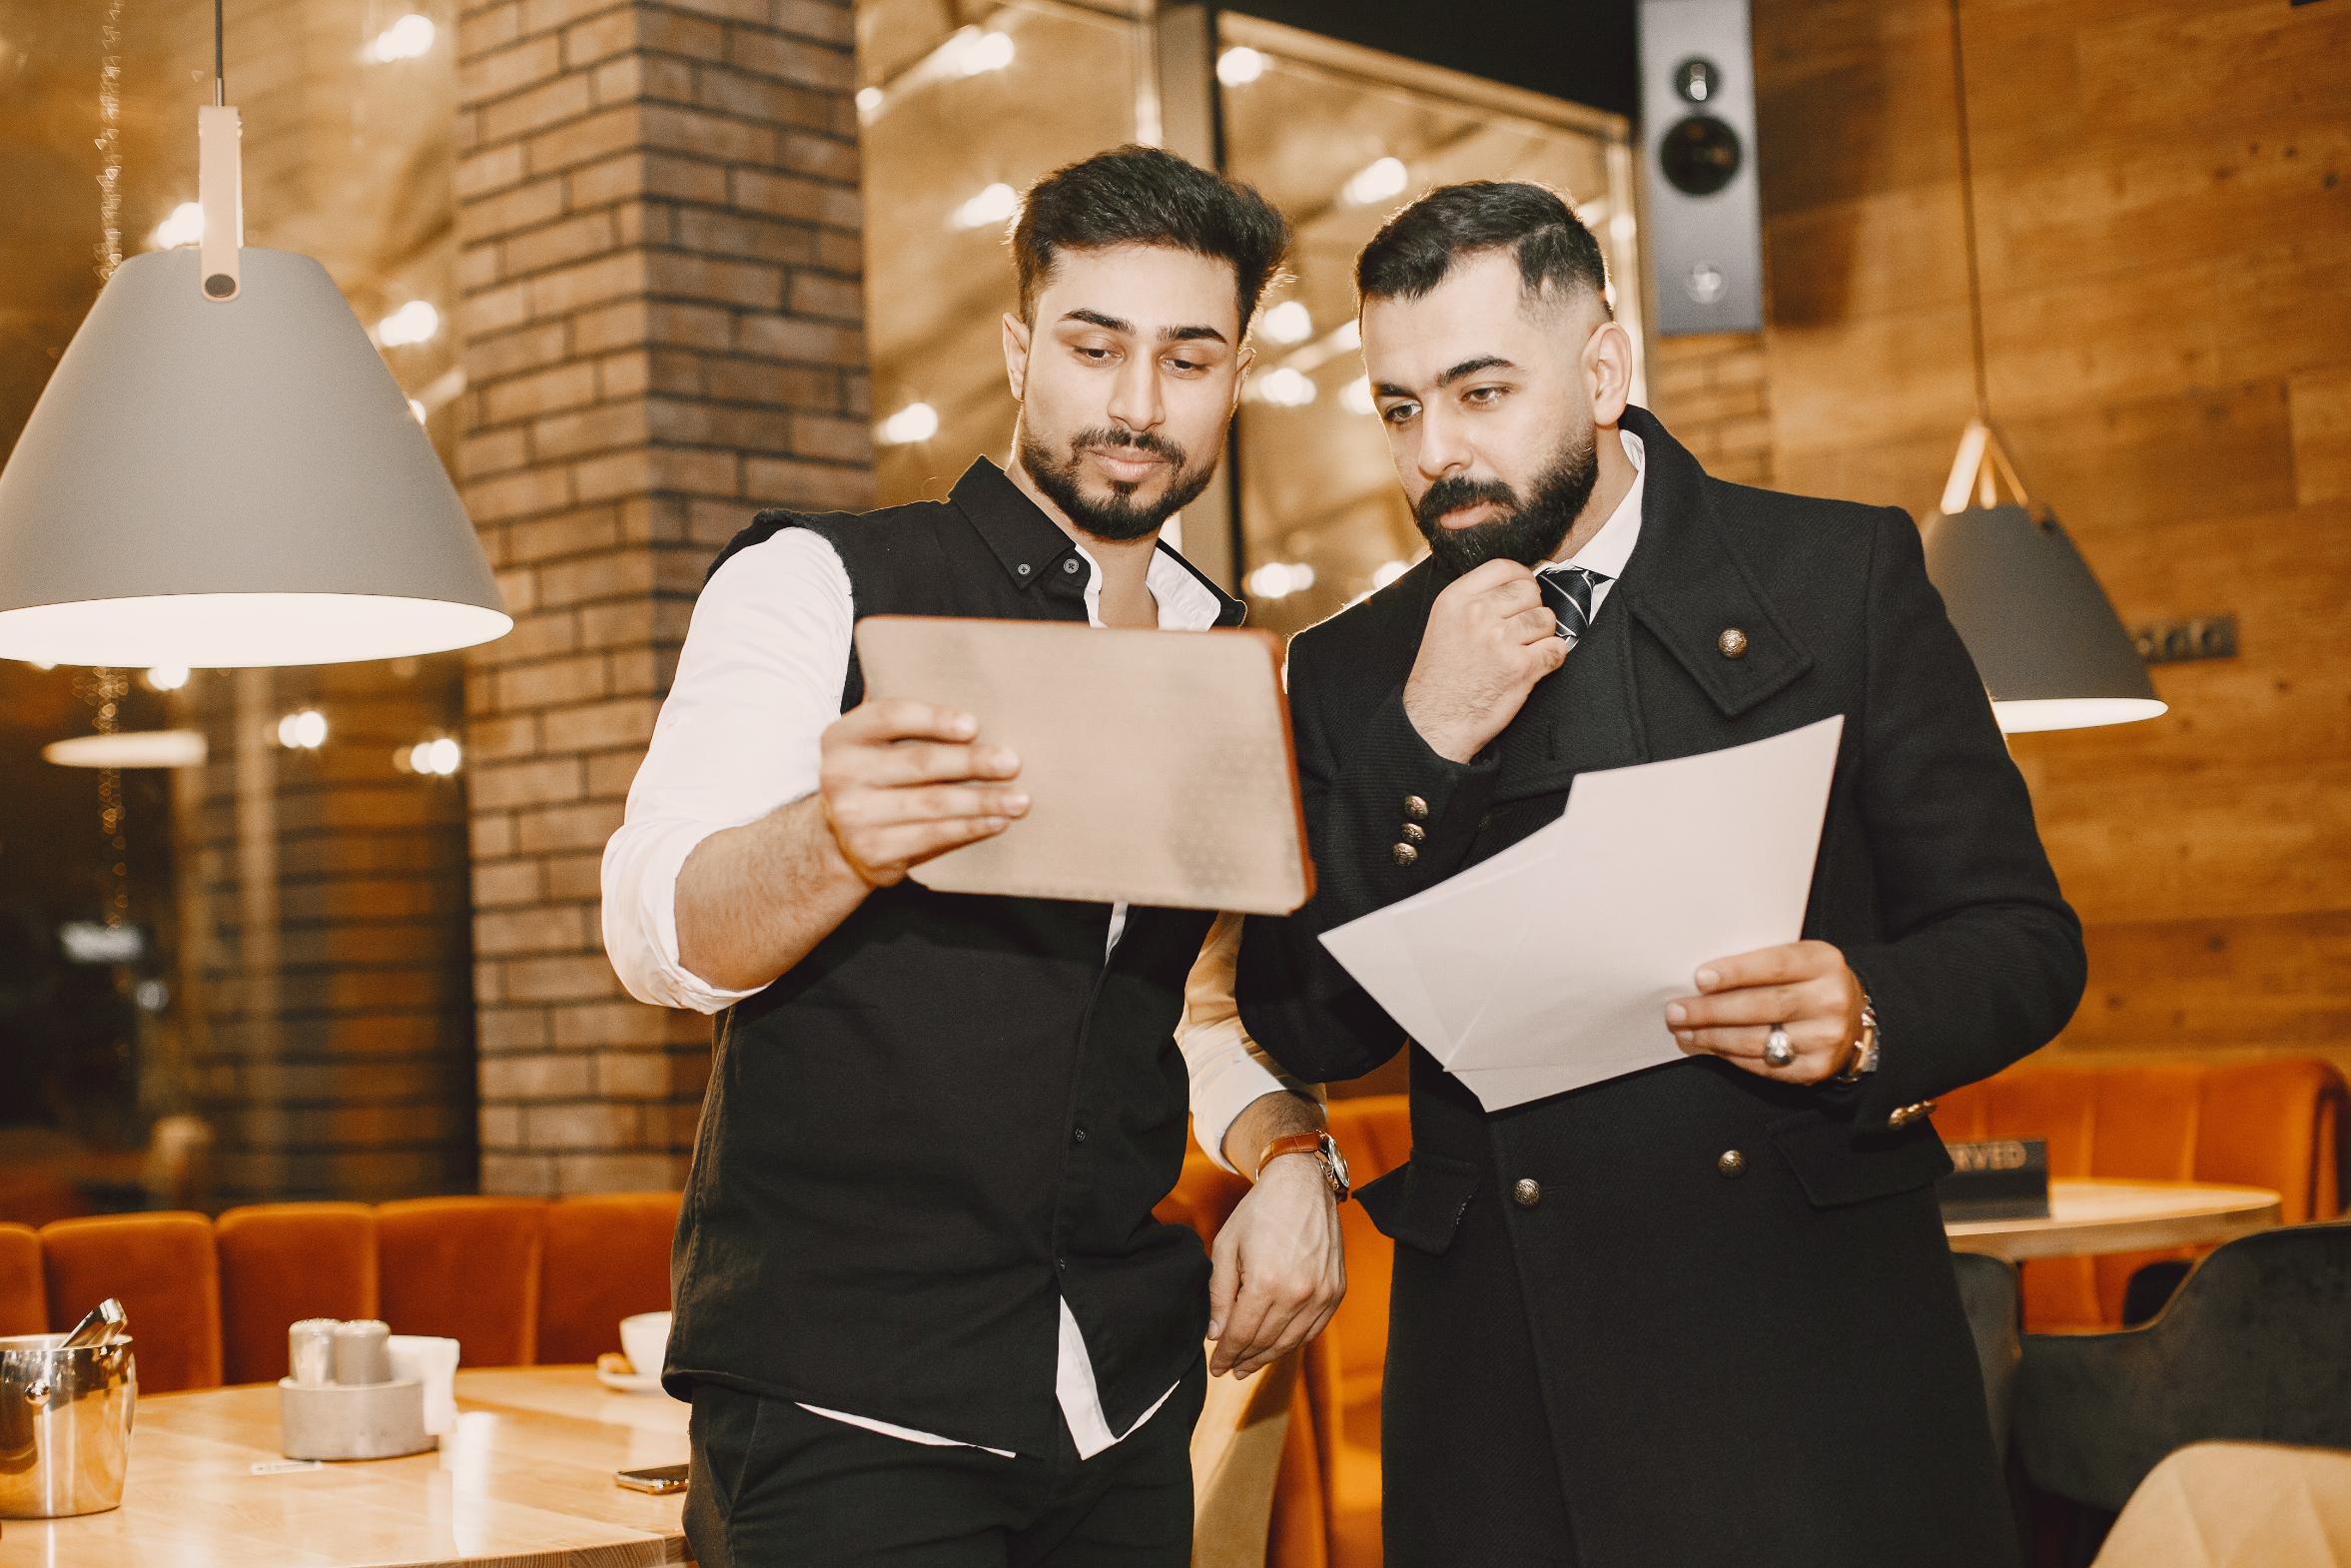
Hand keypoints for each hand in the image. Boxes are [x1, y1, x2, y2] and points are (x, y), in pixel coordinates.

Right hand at [817, 699, 1027, 887]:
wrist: (840, 842)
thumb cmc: (876, 781)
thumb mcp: (874, 747)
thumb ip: (908, 730)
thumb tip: (979, 723)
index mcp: (843, 737)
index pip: (890, 717)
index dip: (934, 719)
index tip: (973, 725)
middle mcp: (841, 775)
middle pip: (919, 763)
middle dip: (971, 762)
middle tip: (1012, 763)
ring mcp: (854, 817)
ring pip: (932, 804)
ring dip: (982, 801)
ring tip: (1019, 799)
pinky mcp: (873, 851)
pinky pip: (933, 837)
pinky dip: (970, 828)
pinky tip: (997, 821)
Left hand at [1206, 1153, 1344, 1378]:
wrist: (1301, 1185)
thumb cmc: (1259, 1211)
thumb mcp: (1226, 1246)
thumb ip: (1220, 1294)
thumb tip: (1216, 1334)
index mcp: (1266, 1282)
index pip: (1242, 1334)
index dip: (1226, 1354)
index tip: (1215, 1365)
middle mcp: (1298, 1293)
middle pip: (1265, 1342)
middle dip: (1244, 1359)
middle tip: (1229, 1369)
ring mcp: (1322, 1293)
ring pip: (1291, 1341)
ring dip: (1268, 1357)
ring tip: (1249, 1365)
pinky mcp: (1336, 1290)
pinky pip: (1314, 1329)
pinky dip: (1294, 1342)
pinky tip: (1278, 1346)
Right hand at [1401, 560, 1568, 762]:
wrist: (1435, 722)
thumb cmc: (1439, 677)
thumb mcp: (1442, 624)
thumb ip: (1473, 601)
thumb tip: (1514, 585)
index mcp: (1455, 600)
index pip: (1503, 568)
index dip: (1521, 577)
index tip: (1523, 589)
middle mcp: (1478, 614)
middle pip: (1530, 591)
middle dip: (1531, 609)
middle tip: (1520, 629)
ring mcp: (1501, 640)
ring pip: (1547, 619)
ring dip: (1542, 635)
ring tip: (1523, 650)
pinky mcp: (1522, 667)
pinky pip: (1557, 648)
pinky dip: (1552, 657)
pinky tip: (1535, 665)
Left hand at [1665, 940, 1865, 1084]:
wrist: (1852, 1018)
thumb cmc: (1808, 982)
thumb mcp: (1798, 960)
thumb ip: (1761, 965)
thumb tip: (1702, 979)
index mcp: (1824, 962)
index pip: (1776, 965)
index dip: (1736, 972)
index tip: (1700, 978)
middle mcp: (1830, 1000)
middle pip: (1762, 1006)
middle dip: (1712, 1010)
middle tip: (1676, 1011)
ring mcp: (1826, 1037)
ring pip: (1758, 1040)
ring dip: (1714, 1036)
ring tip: (1685, 1030)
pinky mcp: (1817, 1067)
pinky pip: (1764, 1065)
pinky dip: (1732, 1056)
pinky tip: (1711, 1046)